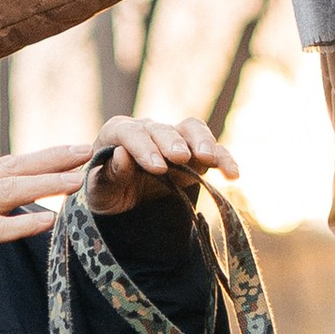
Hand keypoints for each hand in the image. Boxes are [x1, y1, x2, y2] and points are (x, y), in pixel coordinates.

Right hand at [0, 142, 95, 274]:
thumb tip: (7, 212)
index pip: (6, 165)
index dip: (41, 158)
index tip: (73, 152)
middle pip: (10, 167)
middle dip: (50, 159)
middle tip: (85, 151)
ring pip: (4, 193)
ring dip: (43, 184)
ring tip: (76, 181)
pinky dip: (19, 226)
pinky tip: (47, 222)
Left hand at [87, 116, 239, 217]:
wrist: (124, 204)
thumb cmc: (107, 193)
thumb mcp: (101, 190)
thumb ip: (109, 173)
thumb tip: (121, 155)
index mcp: (118, 132)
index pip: (130, 132)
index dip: (143, 147)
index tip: (156, 167)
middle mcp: (148, 129)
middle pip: (162, 129)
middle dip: (172, 142)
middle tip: (179, 158)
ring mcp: (173, 139)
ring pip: (191, 129)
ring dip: (201, 141)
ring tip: (209, 158)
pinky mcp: (195, 154)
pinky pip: (213, 150)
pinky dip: (224, 159)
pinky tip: (233, 174)